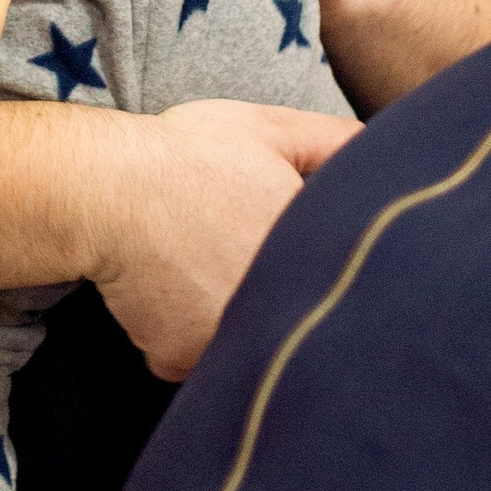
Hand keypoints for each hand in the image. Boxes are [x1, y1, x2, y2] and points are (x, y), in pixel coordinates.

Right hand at [89, 98, 348, 379]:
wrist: (103, 189)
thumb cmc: (188, 155)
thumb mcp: (271, 129)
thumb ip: (338, 144)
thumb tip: (387, 160)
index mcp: (305, 259)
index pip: (337, 281)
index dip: (325, 268)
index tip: (303, 251)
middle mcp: (272, 311)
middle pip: (291, 319)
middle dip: (280, 298)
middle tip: (239, 254)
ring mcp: (223, 342)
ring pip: (242, 342)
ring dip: (234, 320)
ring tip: (206, 270)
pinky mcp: (179, 361)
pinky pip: (192, 357)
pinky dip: (186, 335)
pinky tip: (172, 293)